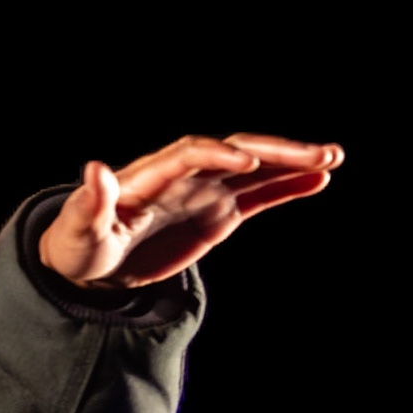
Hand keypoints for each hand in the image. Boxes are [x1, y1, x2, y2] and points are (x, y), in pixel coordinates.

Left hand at [37, 133, 342, 288]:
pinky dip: (288, 186)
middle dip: (274, 151)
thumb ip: (90, 203)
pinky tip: (320, 179)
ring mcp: (204, 192)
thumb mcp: (78, 229)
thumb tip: (94, 169)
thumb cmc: (79, 244)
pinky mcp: (217, 212)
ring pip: (255, 169)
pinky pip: (258, 195)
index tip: (245, 161)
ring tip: (334, 157)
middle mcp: (182, 176)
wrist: (90, 261)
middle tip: (317, 153)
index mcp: (149, 175)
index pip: (189, 154)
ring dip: (293, 162)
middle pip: (234, 152)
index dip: (217, 154)